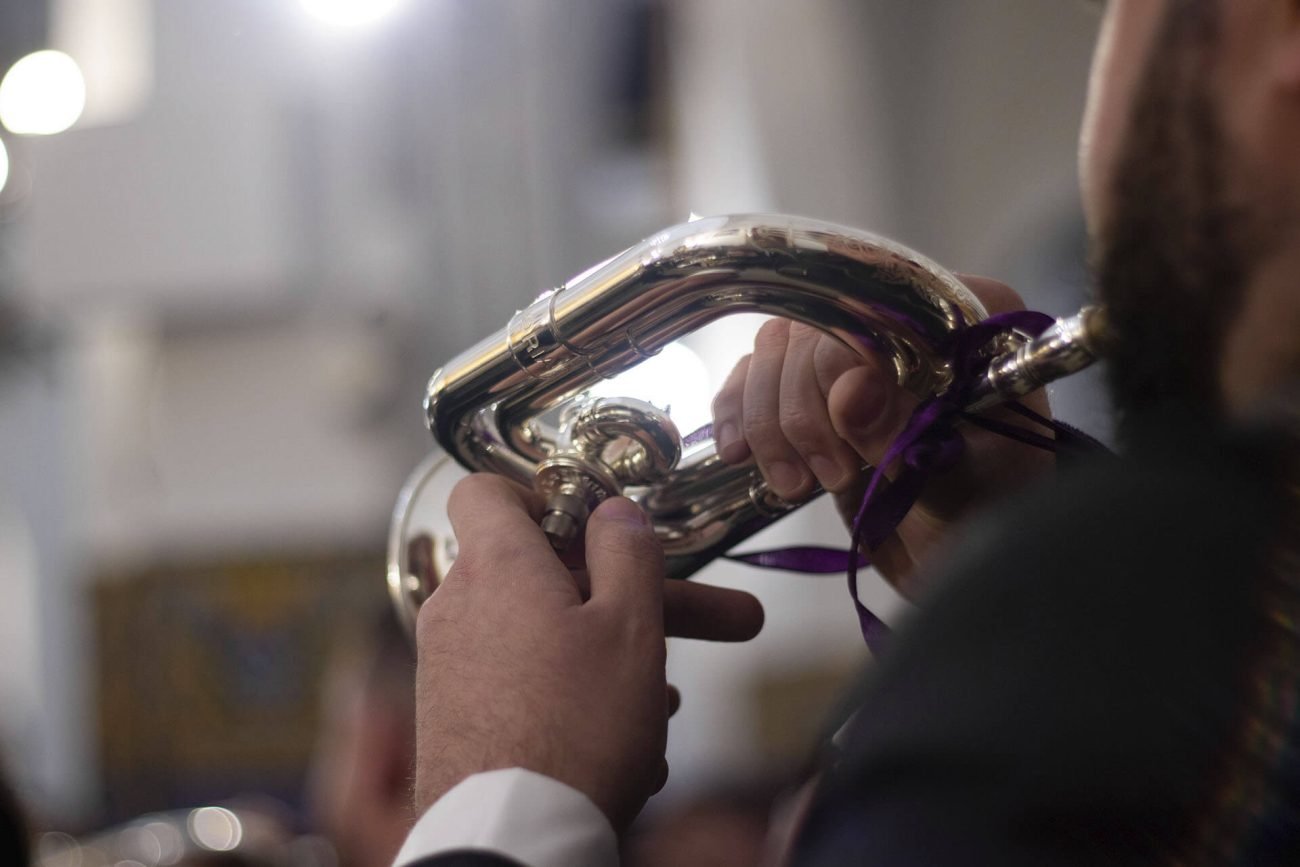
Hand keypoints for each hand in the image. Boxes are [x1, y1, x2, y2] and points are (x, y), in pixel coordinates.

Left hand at [412, 474, 763, 830]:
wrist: (512, 837)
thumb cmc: (576, 731)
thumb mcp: (629, 628)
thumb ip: (628, 554)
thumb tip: (615, 511)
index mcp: (498, 567)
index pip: (486, 491)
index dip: (541, 496)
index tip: (591, 523)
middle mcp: (461, 607)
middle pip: (548, 576)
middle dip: (633, 596)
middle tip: (715, 620)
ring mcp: (452, 665)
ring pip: (544, 635)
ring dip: (609, 654)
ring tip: (668, 697)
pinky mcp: (455, 716)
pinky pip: (522, 683)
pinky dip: (572, 694)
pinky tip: (626, 738)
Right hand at [710, 277, 1053, 599]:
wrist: (960, 555)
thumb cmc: (985, 515)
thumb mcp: (962, 478)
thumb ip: (910, 432)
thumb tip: (849, 391)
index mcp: (964, 317)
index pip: (876, 309)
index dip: (845, 368)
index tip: (856, 448)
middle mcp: (903, 320)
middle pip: (816, 331)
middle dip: (805, 411)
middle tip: (830, 478)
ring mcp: (852, 351)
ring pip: (776, 352)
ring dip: (770, 423)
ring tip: (794, 485)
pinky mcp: (813, 388)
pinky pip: (754, 376)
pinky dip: (739, 412)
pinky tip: (738, 454)